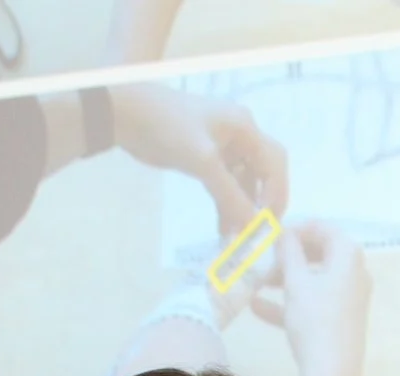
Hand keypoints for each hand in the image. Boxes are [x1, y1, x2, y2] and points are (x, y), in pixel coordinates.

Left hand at [109, 84, 288, 236]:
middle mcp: (239, 136)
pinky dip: (224, 204)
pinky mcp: (204, 157)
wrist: (124, 112)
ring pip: (242, 182)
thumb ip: (231, 194)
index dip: (276, 195)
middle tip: (257, 232)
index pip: (274, 164)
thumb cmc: (168, 128)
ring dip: (240, 208)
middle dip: (262, 204)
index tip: (266, 224)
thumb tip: (255, 226)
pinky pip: (223, 183)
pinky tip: (222, 227)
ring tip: (234, 238)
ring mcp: (221, 146)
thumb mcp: (203, 161)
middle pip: (263, 174)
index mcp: (245, 128)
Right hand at [253, 219, 371, 375]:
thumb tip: (283, 233)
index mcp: (349, 257)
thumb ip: (289, 253)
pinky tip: (256, 307)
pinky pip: (313, 303)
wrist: (333, 375)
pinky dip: (290, 302)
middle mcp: (354, 274)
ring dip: (284, 278)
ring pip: (313, 279)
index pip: (323, 228)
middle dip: (288, 255)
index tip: (271, 236)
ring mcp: (349, 298)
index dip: (295, 228)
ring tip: (256, 282)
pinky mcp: (340, 320)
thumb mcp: (296, 283)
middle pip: (318, 253)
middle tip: (263, 259)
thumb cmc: (316, 322)